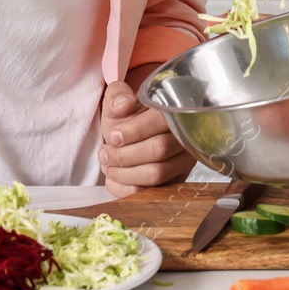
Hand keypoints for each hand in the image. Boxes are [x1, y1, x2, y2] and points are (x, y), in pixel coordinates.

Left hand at [98, 80, 193, 196]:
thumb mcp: (117, 102)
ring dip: (124, 173)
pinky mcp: (176, 181)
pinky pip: (152, 193)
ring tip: (108, 165)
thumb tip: (124, 104)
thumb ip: (117, 96)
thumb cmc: (125, 119)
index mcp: (171, 110)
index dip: (134, 131)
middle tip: (104, 153)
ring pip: (156, 174)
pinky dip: (126, 189)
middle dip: (124, 155)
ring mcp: (183, 161)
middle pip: (158, 150)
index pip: (160, 121)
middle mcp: (184, 136)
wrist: (128, 137)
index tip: (113, 136)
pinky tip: (114, 179)